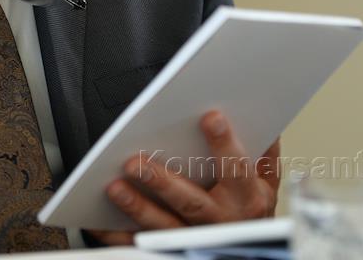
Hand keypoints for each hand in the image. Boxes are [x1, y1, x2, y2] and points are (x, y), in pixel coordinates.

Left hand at [90, 112, 280, 245]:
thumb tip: (264, 119)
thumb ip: (264, 153)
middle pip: (191, 201)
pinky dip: (117, 234)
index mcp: (246, 199)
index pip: (236, 169)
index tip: (210, 117)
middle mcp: (220, 221)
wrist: (249, 253)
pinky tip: (96, 219)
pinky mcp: (172, 250)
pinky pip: (140, 245)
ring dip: (138, 208)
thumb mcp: (266, 184)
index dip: (224, 144)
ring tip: (114, 187)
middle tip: (135, 161)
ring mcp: (194, 239)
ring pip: (164, 225)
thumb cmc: (251, 213)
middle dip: (162, 182)